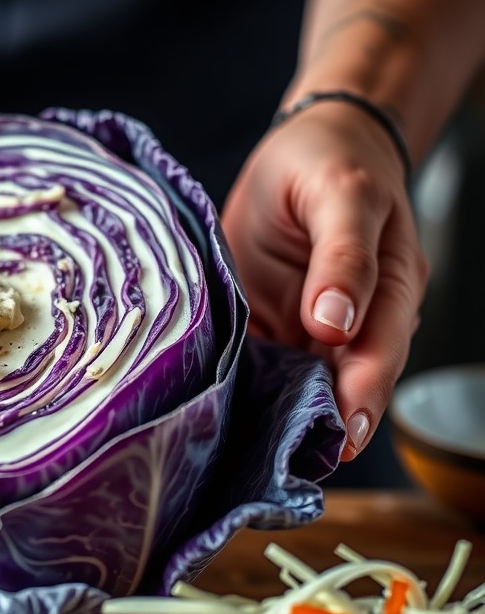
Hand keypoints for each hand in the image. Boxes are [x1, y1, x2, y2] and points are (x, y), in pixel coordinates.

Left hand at [219, 99, 427, 460]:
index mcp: (387, 290)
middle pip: (343, 384)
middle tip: (289, 469)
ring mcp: (313, 328)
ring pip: (303, 385)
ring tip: (254, 458)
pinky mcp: (273, 327)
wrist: (309, 144)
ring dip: (283, 419)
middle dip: (320, 427)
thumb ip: (343, 257)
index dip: (359, 399)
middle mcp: (355, 320)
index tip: (338, 437)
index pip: (377, 355)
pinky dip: (249, 393)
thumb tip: (336, 324)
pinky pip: (263, 368)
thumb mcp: (341, 196)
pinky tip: (226, 418)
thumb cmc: (331, 162)